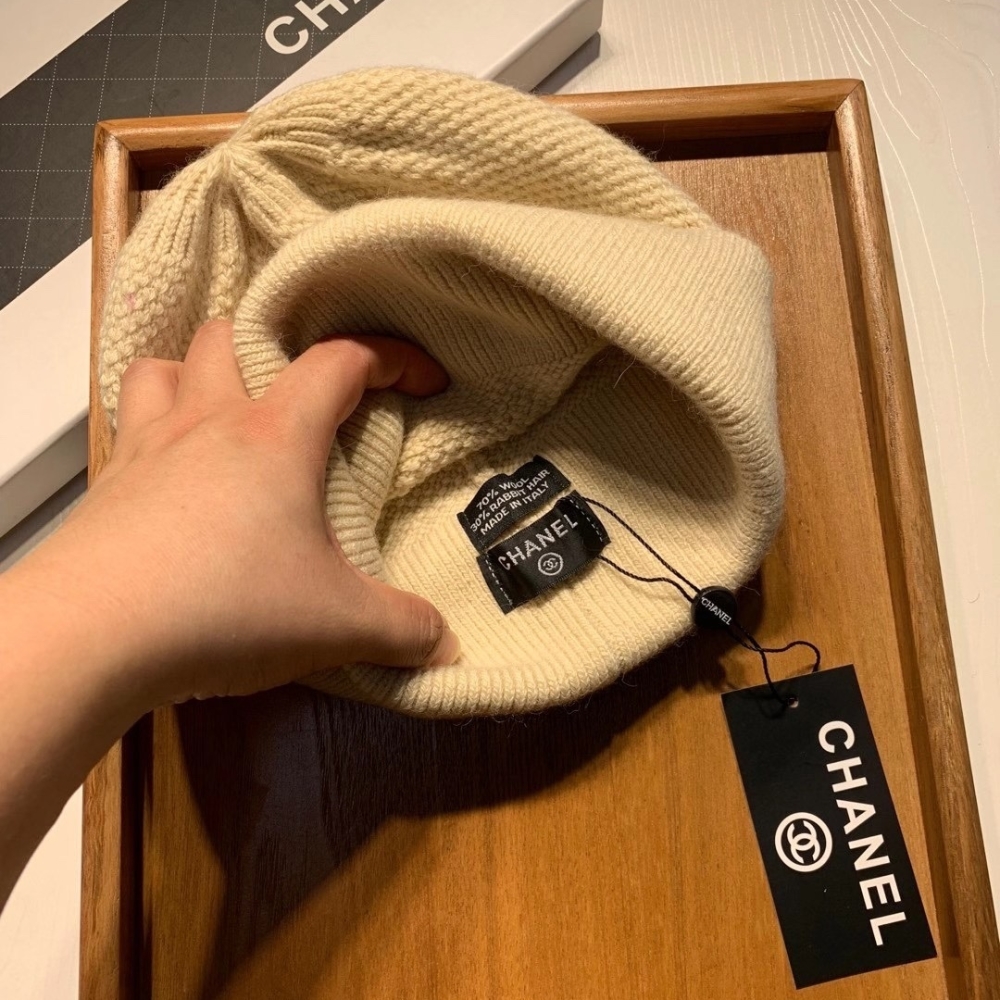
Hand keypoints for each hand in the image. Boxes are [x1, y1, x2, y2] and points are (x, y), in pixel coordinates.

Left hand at [29, 320, 460, 705]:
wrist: (93, 634)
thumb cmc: (228, 606)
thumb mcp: (337, 625)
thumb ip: (403, 629)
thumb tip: (448, 645)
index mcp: (277, 435)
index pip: (341, 361)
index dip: (391, 358)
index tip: (423, 382)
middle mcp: (209, 422)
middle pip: (235, 338)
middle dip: (276, 351)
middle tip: (301, 401)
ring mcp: (149, 447)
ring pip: (165, 367)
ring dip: (198, 375)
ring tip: (224, 415)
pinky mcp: (108, 485)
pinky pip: (129, 425)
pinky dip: (154, 427)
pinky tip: (173, 477)